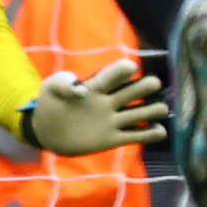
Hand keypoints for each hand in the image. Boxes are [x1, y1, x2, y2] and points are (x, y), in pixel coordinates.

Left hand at [21, 62, 167, 155]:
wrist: (47, 130)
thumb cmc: (49, 102)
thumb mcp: (50, 88)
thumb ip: (63, 85)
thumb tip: (81, 90)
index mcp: (95, 86)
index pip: (113, 74)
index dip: (123, 70)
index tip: (130, 68)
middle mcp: (109, 101)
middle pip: (133, 90)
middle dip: (145, 86)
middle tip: (152, 84)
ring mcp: (113, 120)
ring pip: (141, 112)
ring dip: (154, 109)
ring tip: (159, 109)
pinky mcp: (113, 138)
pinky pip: (137, 136)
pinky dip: (151, 134)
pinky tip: (158, 131)